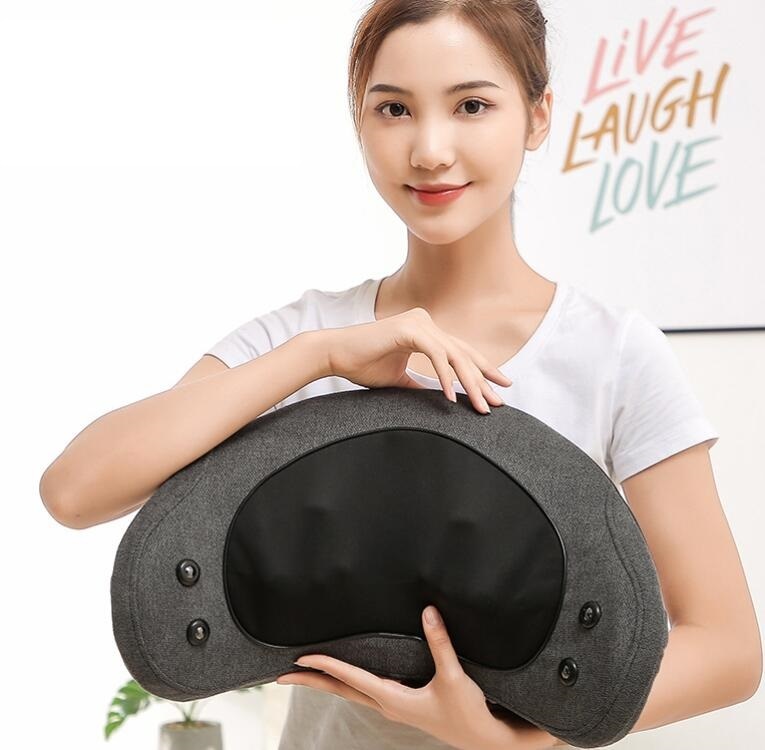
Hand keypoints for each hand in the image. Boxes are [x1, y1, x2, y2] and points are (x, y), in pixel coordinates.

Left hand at [275, 604, 550, 749]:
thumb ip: (440, 643)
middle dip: (311, 681)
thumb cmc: (467, 712)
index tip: (302, 656)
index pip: (352, 678)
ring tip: (305, 672)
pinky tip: (345, 677)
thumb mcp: (454, 676)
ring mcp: (392, 707)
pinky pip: (364, 692)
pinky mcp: (401, 705)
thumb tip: (428, 611)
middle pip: (340, 690)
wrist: (482, 740)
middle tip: (281, 674)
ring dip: (326, 682)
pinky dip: (346, 683)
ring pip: (350, 692)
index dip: (326, 664)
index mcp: (393, 699)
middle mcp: (387, 704)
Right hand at [322, 307, 511, 413]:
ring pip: (455, 355)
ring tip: (482, 406)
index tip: (499, 390)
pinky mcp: (408, 329)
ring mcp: (418, 322)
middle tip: (501, 399)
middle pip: (464, 353)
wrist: (334, 354)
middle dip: (485, 378)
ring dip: (471, 382)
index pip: (460, 352)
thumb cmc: (362, 364)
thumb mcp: (399, 378)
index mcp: (425, 330)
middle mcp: (425, 322)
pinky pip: (436, 354)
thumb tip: (437, 399)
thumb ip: (420, 384)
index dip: (482, 371)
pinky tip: (453, 397)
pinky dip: (446, 376)